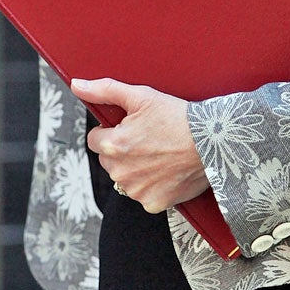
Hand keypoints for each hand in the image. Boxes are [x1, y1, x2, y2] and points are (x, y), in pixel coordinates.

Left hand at [70, 77, 209, 212]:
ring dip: (135, 168)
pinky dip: (152, 184)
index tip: (130, 126)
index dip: (111, 130)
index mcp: (114, 145)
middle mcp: (120, 172)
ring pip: (125, 177)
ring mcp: (137, 190)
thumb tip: (77, 85)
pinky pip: (144, 194)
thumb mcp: (141, 96)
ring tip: (159, 152)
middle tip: (147, 138)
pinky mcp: (153, 203)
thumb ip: (105, 90)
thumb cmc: (177, 116)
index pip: (94, 140)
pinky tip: (167, 169)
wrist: (211, 140)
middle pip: (108, 160)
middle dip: (122, 150)